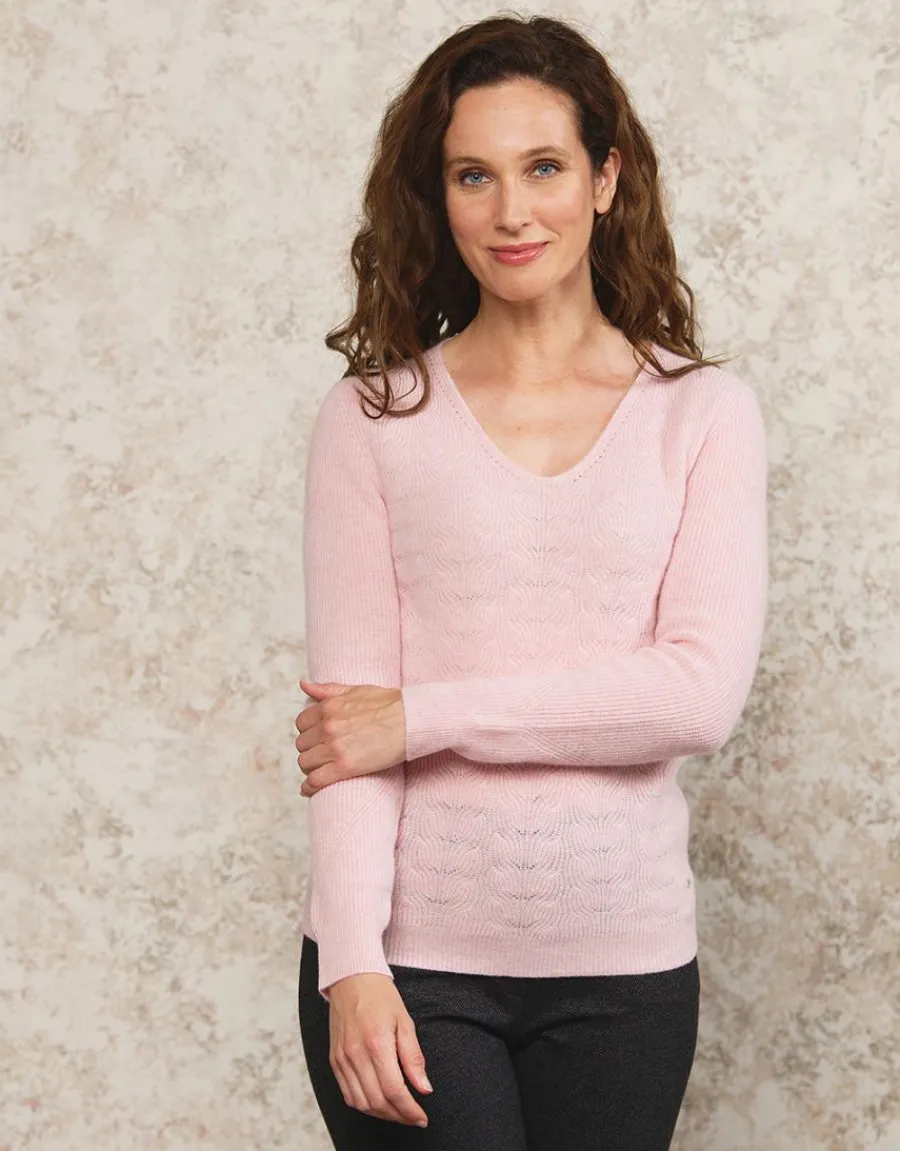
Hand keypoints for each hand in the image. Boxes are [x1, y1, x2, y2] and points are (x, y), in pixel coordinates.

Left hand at [295, 679, 405, 795]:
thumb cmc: (389, 704)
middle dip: (310, 750)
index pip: (302, 723)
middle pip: (302, 745)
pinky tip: (310, 789)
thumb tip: (304, 684)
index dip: (308, 732)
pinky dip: (310, 787)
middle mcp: (327, 727)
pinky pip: (316, 780)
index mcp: (328, 707)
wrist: (410, 719)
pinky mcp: (344, 767)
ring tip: (320, 770)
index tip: (316, 738)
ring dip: (311, 767)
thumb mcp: (356, 690)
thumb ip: (327, 690)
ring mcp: (334, 747)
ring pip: (305, 763)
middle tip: (321, 755)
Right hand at [327, 973, 432, 1126]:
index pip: (394, 1090)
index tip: (421, 1117)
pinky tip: (377, 1102)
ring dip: (382, 1114)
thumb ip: (414, 1057)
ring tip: (398, 1112)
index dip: (409, 1110)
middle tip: (413, 1117)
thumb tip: (424, 1087)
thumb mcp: (405, 1021)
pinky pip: (347, 1094)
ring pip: (361, 1102)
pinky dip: (363, 1104)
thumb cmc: (380, 996)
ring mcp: (342, 1059)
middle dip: (398, 1116)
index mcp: (376, 1044)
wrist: (351, 978)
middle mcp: (356, 1055)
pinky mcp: (334, 1060)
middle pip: (377, 1101)